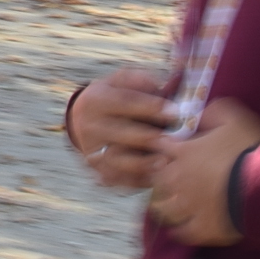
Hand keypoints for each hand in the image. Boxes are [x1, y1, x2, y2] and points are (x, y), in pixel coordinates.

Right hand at [63, 67, 178, 192]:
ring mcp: (91, 150)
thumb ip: (138, 79)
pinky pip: (118, 178)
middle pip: (122, 133)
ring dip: (143, 162)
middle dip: (150, 136)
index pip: (123, 102)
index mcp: (95, 100)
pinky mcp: (98, 170)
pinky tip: (156, 176)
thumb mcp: (119, 81)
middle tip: (175, 140)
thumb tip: (157, 84)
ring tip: (166, 161)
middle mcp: (89, 126)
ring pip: (118, 159)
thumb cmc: (114, 98)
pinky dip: (137, 179)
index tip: (175, 111)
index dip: (150, 106)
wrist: (84, 121)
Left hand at [147, 98, 259, 246]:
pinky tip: (180, 230)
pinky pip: (183, 233)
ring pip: (163, 208)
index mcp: (184, 152)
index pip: (159, 147)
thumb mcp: (235, 118)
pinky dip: (180, 231)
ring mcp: (189, 206)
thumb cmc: (249, 149)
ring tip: (166, 204)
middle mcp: (180, 179)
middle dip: (158, 176)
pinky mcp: (202, 228)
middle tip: (163, 177)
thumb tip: (201, 113)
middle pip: (155, 179)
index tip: (163, 149)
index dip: (160, 147)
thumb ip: (214, 111)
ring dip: (164, 205)